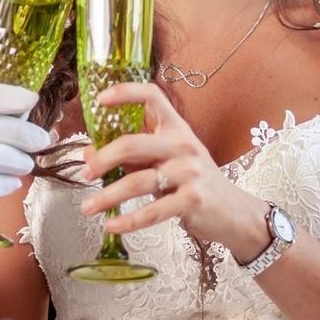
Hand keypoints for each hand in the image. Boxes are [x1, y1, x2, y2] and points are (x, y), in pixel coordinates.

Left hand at [76, 82, 263, 252]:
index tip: (100, 100)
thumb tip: (89, 154)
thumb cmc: (194, 183)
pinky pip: (152, 211)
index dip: (125, 93)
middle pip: (132, 144)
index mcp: (177, 129)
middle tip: (85, 173)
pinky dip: (128, 221)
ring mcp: (190, 172)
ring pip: (137, 181)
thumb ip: (133, 156)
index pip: (153, 97)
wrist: (234, 212)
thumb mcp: (167, 162)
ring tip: (88, 207)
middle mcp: (183, 145)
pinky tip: (111, 225)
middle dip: (102, 160)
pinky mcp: (192, 200)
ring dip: (108, 196)